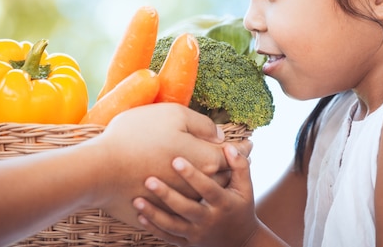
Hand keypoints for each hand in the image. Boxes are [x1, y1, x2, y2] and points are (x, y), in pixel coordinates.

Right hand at [82, 103, 249, 226]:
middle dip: (231, 167)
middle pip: (221, 177)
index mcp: (205, 161)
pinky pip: (180, 205)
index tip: (252, 145)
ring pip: (202, 193)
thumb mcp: (173, 115)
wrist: (98, 171)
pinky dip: (188, 197)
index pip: (232, 156)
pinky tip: (186, 191)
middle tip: (239, 160)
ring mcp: (177, 202)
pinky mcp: (159, 211)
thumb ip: (201, 125)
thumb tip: (218, 135)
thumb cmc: (134, 136)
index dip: (243, 148)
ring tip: (215, 176)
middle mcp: (196, 186)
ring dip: (211, 184)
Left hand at [132, 143, 259, 246]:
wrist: (240, 243)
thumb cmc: (241, 208)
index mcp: (223, 203)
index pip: (206, 188)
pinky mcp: (187, 243)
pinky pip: (168, 237)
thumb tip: (229, 146)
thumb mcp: (246, 188)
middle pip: (186, 208)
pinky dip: (154, 228)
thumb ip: (239, 166)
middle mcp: (209, 220)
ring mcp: (197, 234)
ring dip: (154, 213)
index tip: (175, 160)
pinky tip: (140, 215)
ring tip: (137, 200)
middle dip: (167, 195)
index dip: (192, 175)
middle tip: (149, 180)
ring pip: (173, 225)